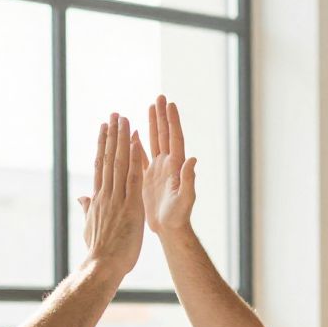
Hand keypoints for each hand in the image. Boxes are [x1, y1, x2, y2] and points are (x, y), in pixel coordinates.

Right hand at [78, 113, 146, 274]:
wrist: (102, 266)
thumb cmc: (97, 252)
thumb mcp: (90, 227)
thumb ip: (88, 209)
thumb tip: (81, 197)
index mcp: (98, 199)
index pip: (100, 167)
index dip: (102, 147)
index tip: (103, 130)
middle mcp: (106, 194)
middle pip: (107, 159)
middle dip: (111, 136)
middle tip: (113, 115)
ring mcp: (117, 198)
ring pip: (118, 163)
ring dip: (122, 139)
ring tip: (123, 119)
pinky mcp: (129, 206)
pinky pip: (132, 178)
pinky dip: (134, 159)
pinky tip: (135, 142)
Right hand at [142, 95, 197, 234]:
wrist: (170, 229)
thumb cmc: (179, 216)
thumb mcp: (185, 198)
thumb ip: (189, 179)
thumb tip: (193, 159)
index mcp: (176, 167)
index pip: (174, 138)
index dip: (172, 121)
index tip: (170, 104)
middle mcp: (168, 165)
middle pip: (164, 134)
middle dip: (162, 116)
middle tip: (160, 97)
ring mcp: (158, 170)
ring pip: (154, 141)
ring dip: (152, 124)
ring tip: (150, 107)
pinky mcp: (147, 178)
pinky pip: (141, 157)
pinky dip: (137, 144)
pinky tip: (133, 133)